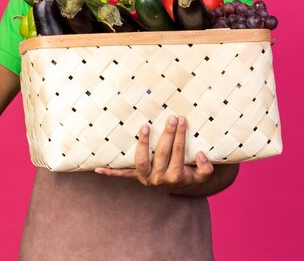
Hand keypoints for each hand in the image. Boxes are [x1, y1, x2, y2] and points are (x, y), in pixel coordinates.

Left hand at [95, 115, 214, 195]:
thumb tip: (200, 154)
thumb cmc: (191, 174)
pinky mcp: (135, 177)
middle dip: (167, 134)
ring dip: (142, 144)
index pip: (178, 151)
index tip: (181, 120)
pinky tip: (98, 169)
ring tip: (145, 127)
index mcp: (176, 176)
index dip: (180, 135)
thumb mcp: (202, 175)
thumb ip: (205, 168)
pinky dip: (110, 173)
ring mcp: (145, 178)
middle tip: (171, 117)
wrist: (180, 186)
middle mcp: (158, 178)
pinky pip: (122, 175)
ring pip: (141, 160)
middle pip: (162, 153)